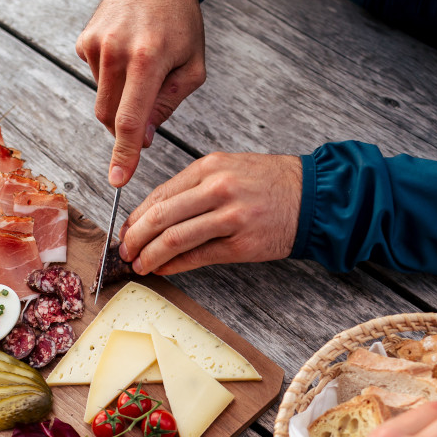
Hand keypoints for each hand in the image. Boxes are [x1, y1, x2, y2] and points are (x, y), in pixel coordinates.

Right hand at [76, 0, 205, 186]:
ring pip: (102, 100)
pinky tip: (127, 56)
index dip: (124, 155)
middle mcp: (116, 51)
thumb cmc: (180, 22)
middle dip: (126, 128)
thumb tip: (141, 139)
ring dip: (121, 100)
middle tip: (146, 114)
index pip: (131, 120)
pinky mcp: (84, 41)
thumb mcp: (192, 67)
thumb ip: (167, 105)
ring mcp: (96, 45)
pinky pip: (96, 79)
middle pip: (110, 117)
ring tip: (142, 69)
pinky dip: (112, 79)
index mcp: (148, 59)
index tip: (118, 179)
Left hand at [117, 152, 300, 275]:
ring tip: (140, 264)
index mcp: (210, 168)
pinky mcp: (241, 244)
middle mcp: (217, 189)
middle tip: (124, 251)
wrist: (312, 196)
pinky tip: (164, 269)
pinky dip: (175, 265)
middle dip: (135, 237)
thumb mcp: (230, 169)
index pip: (160, 194)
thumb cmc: (270, 183)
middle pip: (161, 216)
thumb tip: (157, 213)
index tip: (126, 230)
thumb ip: (195, 187)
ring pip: (175, 238)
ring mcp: (230, 217)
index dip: (136, 216)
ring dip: (151, 255)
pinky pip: (198, 256)